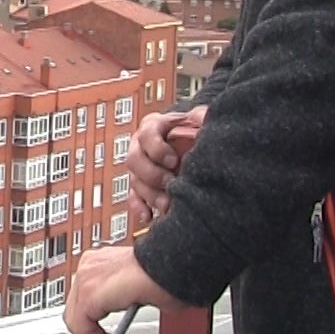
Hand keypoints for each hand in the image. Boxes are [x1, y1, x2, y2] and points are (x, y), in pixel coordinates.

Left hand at [65, 246, 186, 333]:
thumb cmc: (167, 272)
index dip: (91, 323)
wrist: (175, 264)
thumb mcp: (138, 289)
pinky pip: (82, 328)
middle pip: (75, 309)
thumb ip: (124, 301)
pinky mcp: (90, 293)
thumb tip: (124, 322)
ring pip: (75, 320)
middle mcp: (89, 265)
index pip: (83, 297)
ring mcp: (87, 277)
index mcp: (99, 261)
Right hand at [129, 106, 204, 225]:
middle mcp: (140, 146)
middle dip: (152, 174)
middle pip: (134, 160)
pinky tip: (148, 217)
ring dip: (149, 194)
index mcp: (153, 127)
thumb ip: (201, 116)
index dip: (157, 148)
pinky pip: (133, 197)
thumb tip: (199, 117)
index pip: (146, 134)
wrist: (192, 143)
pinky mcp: (140, 185)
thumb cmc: (194, 130)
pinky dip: (139, 207)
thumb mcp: (199, 120)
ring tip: (167, 205)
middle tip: (170, 183)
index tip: (174, 160)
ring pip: (135, 181)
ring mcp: (139, 167)